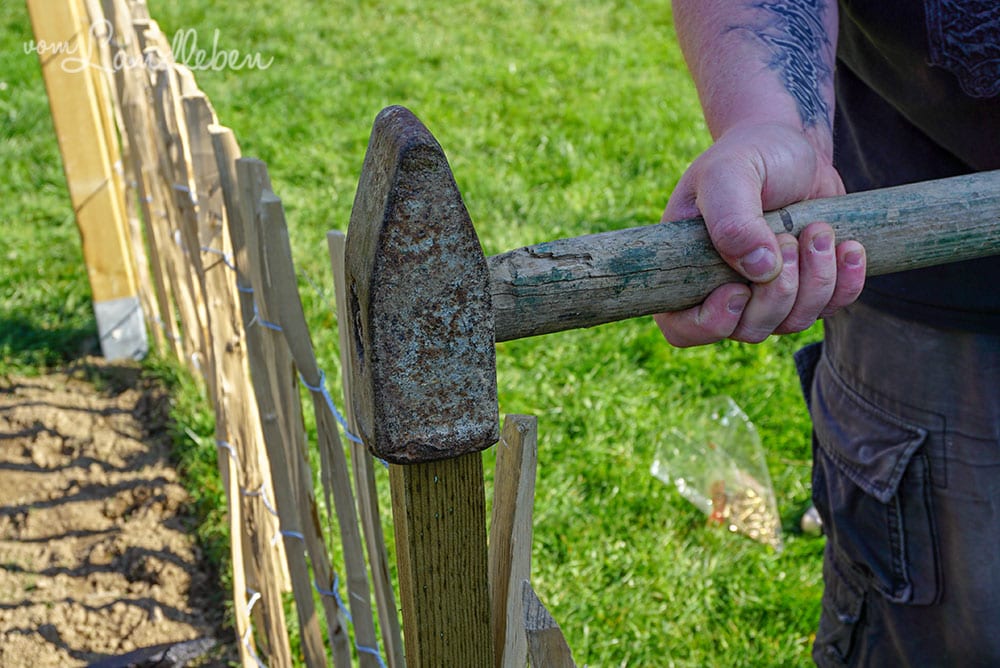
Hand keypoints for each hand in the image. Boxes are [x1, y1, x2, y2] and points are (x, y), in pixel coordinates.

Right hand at [654, 123, 865, 346]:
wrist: (791, 146)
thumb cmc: (749, 155)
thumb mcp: (729, 172)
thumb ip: (732, 219)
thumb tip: (760, 270)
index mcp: (686, 268)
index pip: (680, 328)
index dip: (709, 324)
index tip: (738, 289)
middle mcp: (721, 289)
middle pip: (748, 330)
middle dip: (778, 291)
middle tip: (787, 236)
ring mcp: (766, 294)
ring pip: (792, 323)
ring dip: (815, 279)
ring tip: (818, 229)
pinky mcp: (807, 288)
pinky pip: (831, 308)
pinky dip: (846, 282)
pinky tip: (848, 247)